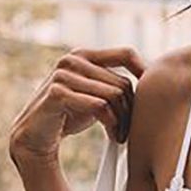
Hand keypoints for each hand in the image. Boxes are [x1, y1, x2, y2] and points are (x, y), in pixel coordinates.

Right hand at [8, 46, 146, 165]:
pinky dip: (111, 123)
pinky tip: (113, 135)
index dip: (145, 71)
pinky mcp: (57, 93)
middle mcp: (72, 60)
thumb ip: (113, 83)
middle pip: (124, 83)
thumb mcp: (95, 94)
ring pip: (114, 95)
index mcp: (84, 55)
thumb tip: (150, 80)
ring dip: (123, 120)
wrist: (35, 136)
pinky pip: (100, 106)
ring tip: (121, 134)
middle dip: (130, 110)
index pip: (126, 54)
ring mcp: (63, 75)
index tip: (155, 93)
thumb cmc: (69, 113)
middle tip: (129, 129)